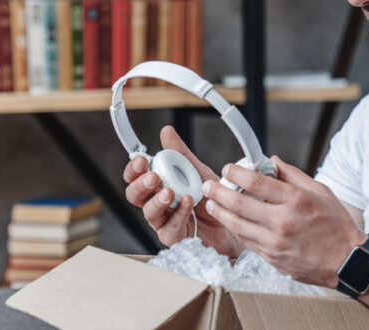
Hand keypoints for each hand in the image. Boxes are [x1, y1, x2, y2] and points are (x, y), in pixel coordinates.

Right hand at [123, 126, 242, 256]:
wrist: (234, 221)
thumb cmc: (212, 199)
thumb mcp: (198, 171)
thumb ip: (181, 154)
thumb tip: (166, 132)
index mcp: (158, 186)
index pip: (135, 177)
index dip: (134, 169)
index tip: (142, 160)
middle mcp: (157, 203)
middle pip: (134, 195)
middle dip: (141, 185)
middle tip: (153, 177)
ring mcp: (164, 222)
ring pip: (149, 213)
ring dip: (158, 200)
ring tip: (170, 192)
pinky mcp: (175, 237)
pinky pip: (171, 227)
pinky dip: (180, 213)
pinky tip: (188, 202)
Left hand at [202, 156, 365, 287]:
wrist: (347, 262)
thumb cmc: (336, 226)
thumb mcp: (321, 192)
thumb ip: (293, 175)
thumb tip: (273, 161)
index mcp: (296, 201)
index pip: (256, 182)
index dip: (236, 172)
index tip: (228, 168)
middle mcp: (283, 222)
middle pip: (239, 203)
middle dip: (218, 192)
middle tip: (209, 185)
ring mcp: (275, 243)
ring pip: (237, 225)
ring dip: (219, 212)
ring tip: (211, 203)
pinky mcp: (272, 258)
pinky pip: (246, 241)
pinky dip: (235, 228)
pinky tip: (229, 220)